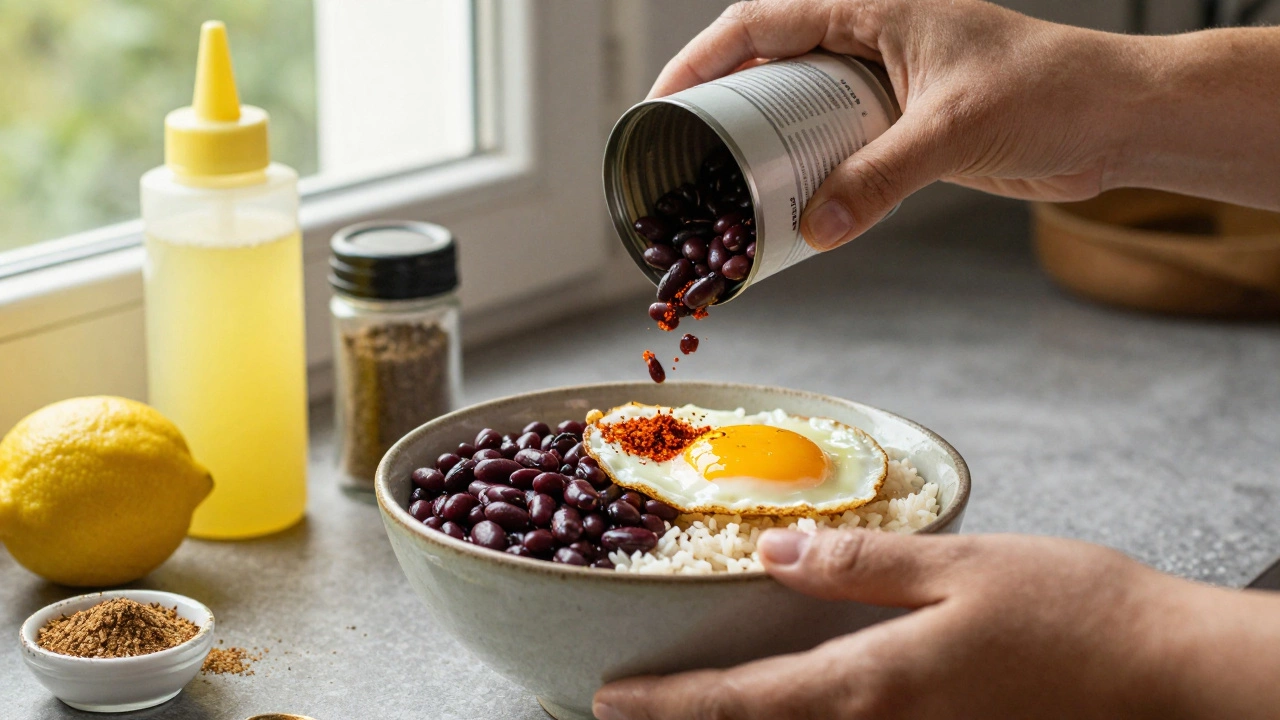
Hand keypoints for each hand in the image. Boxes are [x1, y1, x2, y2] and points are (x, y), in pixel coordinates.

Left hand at [593, 528, 1279, 719]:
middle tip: (629, 706)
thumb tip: (773, 558)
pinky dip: (799, 719)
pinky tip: (787, 701)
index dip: (669, 703)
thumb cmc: (1071, 611)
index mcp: (876, 685)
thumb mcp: (961, 568)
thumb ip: (861, 569)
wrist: (1162, 673)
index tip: (607, 700)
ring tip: (688, 703)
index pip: (745, 702)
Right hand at [648, 0, 1144, 250]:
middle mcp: (872, 42)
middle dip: (722, 104)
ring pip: (802, 108)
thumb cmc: (1052, 91)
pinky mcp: (905, 127)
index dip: (703, 57)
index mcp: (874, 10)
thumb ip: (880, 178)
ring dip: (765, 145)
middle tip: (684, 154)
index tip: (663, 100)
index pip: (762, 22)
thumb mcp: (953, 130)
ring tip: (725, 187)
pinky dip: (810, 173)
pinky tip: (793, 205)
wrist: (1116, 120)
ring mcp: (887, 85)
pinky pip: (837, 144)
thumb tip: (814, 229)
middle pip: (771, 63)